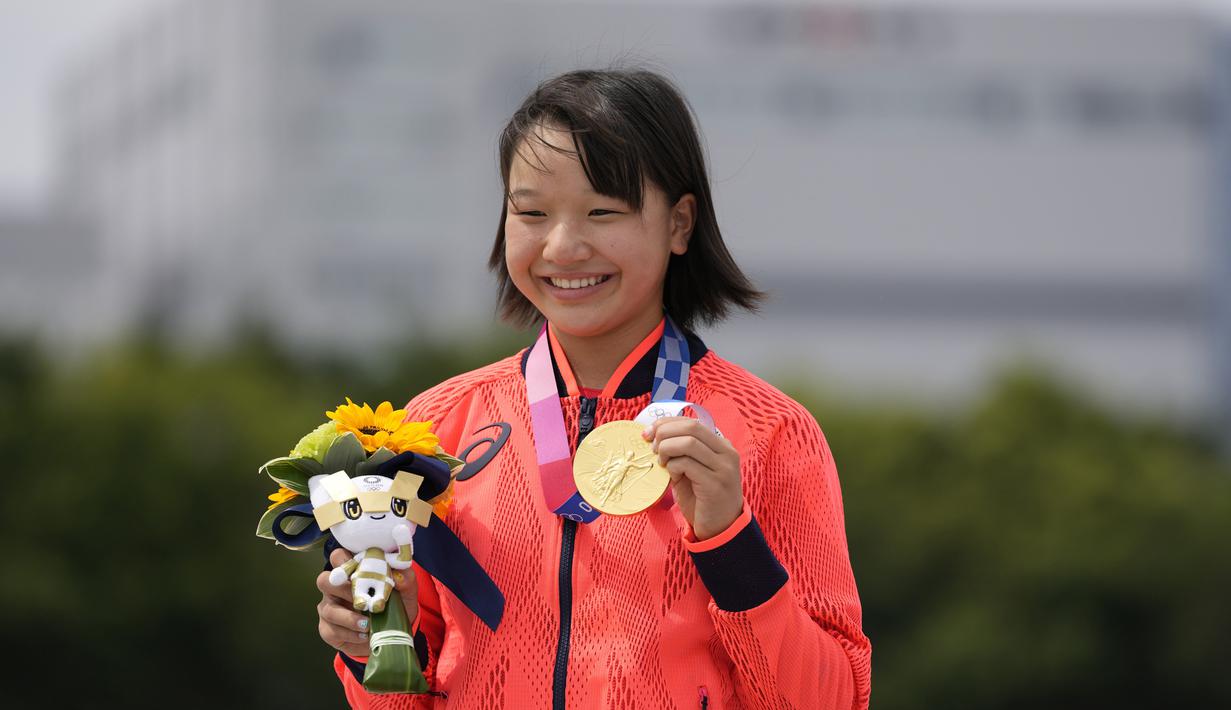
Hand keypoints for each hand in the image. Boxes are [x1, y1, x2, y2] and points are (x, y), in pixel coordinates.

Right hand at [317, 549, 419, 656]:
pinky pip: (331, 631)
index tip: (361, 568)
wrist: (391, 636)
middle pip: (324, 580)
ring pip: (328, 610)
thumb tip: (399, 576)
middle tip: (362, 600)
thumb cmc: (395, 607)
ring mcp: (329, 608)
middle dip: (343, 589)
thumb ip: (406, 579)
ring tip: (368, 624)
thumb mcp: (406, 592)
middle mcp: (336, 588)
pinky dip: (350, 634)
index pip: (338, 557)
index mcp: (351, 572)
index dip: (344, 560)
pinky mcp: (328, 629)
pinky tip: (364, 635)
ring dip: (349, 618)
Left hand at [644, 416, 742, 540]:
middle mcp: (727, 453)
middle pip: (692, 427)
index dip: (666, 423)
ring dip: (667, 449)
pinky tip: (672, 476)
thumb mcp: (692, 470)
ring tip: (661, 463)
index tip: (648, 433)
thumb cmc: (701, 498)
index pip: (692, 422)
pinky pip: (687, 464)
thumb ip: (681, 452)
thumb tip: (652, 434)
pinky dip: (673, 467)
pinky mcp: (715, 484)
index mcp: (721, 445)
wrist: (720, 528)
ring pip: (689, 443)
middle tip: (651, 447)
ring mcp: (724, 468)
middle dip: (665, 433)